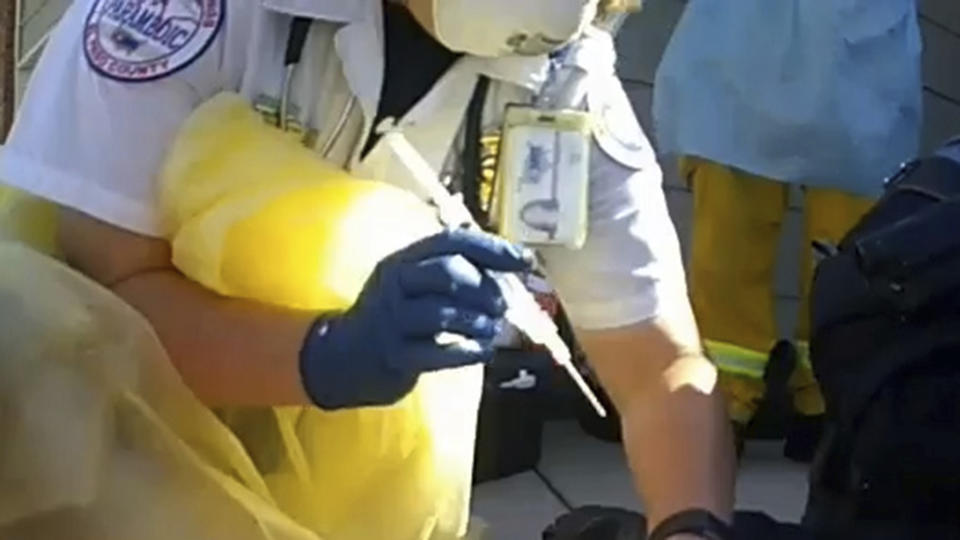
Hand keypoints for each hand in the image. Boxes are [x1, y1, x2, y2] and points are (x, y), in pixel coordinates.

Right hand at [299, 228, 531, 408]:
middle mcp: (394, 282)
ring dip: (479, 321)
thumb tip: (514, 263)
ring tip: (495, 329)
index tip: (526, 262)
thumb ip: (456, 270)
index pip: (451, 241)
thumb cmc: (397, 317)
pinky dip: (468, 351)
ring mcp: (391, 319)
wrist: (347, 358)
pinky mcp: (394, 355)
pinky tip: (484, 351)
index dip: (493, 248)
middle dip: (485, 287)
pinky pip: (437, 352)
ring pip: (442, 312)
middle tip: (504, 306)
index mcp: (404, 259)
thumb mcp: (415, 284)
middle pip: (447, 271)